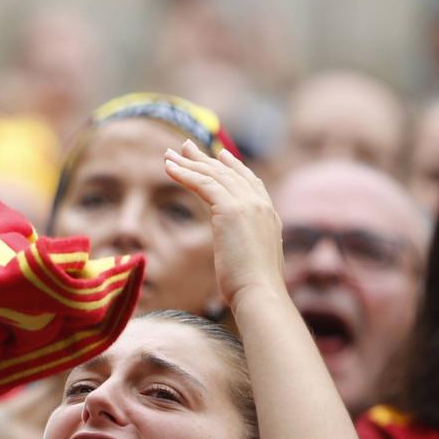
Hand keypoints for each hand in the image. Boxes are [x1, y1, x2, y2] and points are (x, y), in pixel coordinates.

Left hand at [162, 140, 285, 309]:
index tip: (219, 154)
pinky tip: (169, 169)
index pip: (250, 181)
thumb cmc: (253, 287)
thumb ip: (247, 245)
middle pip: (229, 172)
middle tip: (185, 146)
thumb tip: (238, 251)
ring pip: (214, 175)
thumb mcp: (253, 260)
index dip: (232, 166)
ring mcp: (248, 204)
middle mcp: (261, 204)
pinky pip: (203, 184)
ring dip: (188, 163)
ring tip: (168, 154)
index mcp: (269, 215)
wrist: (260, 292)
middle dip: (205, 158)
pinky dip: (185, 174)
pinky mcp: (230, 209)